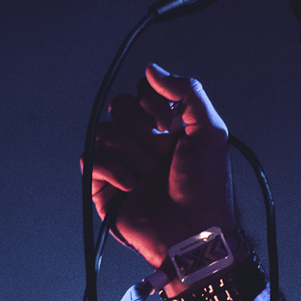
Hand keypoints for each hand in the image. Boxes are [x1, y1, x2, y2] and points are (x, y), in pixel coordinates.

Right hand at [85, 64, 233, 267]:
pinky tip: (133, 186)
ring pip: (104, 132)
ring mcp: (122, 163)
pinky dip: (112, 171)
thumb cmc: (207, 187)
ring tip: (148, 175)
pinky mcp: (104, 187)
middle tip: (160, 152)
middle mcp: (142, 142)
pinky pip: (89, 160)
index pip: (141, 92)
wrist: (194, 231)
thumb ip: (187, 91)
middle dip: (141, 129)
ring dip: (131, 153)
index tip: (169, 123)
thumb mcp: (211, 130)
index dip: (152, 103)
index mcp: (166, 127)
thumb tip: (152, 69)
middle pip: (119, 107)